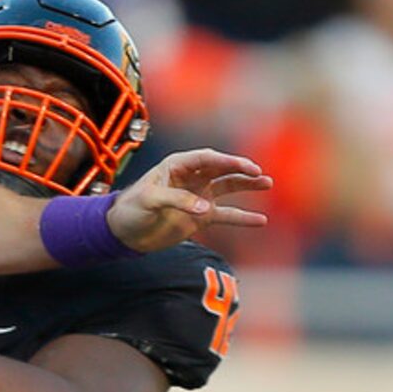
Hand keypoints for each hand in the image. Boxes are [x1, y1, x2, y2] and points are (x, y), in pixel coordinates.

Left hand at [107, 150, 271, 249]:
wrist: (125, 233)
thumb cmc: (131, 210)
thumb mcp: (149, 201)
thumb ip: (177, 201)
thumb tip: (206, 209)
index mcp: (178, 166)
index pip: (207, 158)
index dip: (226, 161)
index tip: (245, 167)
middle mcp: (192, 177)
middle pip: (221, 169)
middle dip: (241, 170)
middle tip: (259, 174)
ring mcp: (198, 197)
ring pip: (228, 188)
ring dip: (247, 186)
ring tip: (267, 183)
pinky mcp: (201, 218)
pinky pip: (226, 216)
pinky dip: (243, 218)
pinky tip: (261, 221)